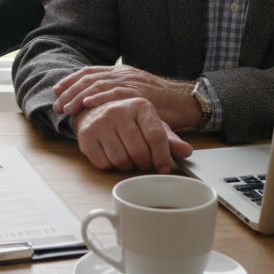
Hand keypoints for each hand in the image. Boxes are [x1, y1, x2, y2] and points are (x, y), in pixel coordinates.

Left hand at [53, 65, 200, 130]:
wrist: (186, 100)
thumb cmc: (161, 102)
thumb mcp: (136, 95)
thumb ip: (118, 96)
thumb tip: (98, 106)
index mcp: (121, 72)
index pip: (90, 72)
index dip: (71, 81)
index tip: (57, 90)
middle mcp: (123, 73)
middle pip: (88, 78)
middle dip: (70, 91)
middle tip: (57, 104)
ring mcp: (130, 81)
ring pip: (97, 85)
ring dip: (79, 97)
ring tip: (67, 108)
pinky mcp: (138, 92)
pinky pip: (114, 93)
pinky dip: (99, 98)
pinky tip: (87, 105)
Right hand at [71, 98, 193, 171]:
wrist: (95, 112)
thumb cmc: (128, 121)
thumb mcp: (151, 125)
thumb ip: (169, 139)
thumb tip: (187, 151)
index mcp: (140, 105)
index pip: (156, 136)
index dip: (162, 157)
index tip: (164, 168)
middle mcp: (118, 110)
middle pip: (139, 152)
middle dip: (145, 164)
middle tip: (145, 163)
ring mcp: (100, 122)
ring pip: (121, 160)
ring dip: (128, 166)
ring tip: (129, 157)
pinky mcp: (86, 136)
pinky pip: (104, 164)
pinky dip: (111, 166)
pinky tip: (113, 156)